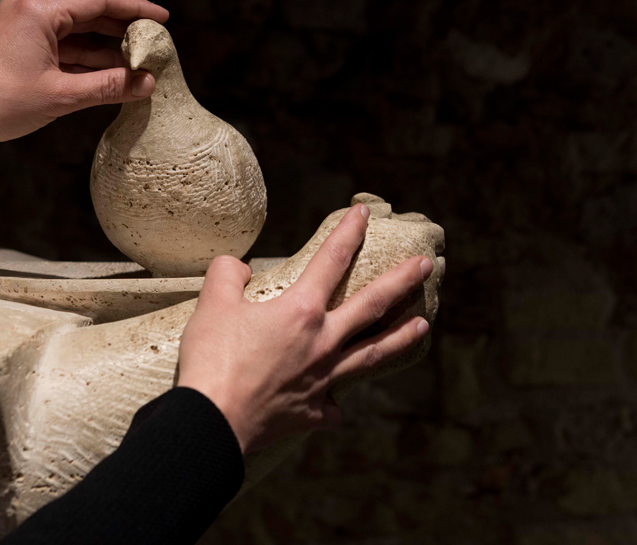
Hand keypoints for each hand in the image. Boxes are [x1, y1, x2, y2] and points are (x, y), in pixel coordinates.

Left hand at [0, 0, 168, 144]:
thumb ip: (108, 87)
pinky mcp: (21, 47)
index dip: (136, 9)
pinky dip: (86, 60)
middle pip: (90, 14)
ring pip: (78, 34)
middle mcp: (32, 12)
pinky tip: (110, 75)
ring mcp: (25, 29)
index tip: (162, 19)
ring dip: (106, 50)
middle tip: (154, 43)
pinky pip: (63, 48)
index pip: (100, 1)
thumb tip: (147, 83)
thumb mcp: (61, 96)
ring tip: (138, 66)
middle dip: (124, 31)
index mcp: (40, 12)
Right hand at [176, 204, 431, 454]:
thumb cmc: (212, 360)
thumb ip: (227, 275)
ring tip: (422, 325)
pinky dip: (334, 401)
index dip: (349, 231)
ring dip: (400, 338)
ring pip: (372, 354)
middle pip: (372, 305)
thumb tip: (238, 266)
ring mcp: (322, 379)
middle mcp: (322, 342)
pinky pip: (332, 405)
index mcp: (301, 311)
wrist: (211, 424)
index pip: (332, 259)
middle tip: (426, 266)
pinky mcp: (313, 413)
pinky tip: (335, 401)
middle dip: (402, 281)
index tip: (364, 213)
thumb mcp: (212, 304)